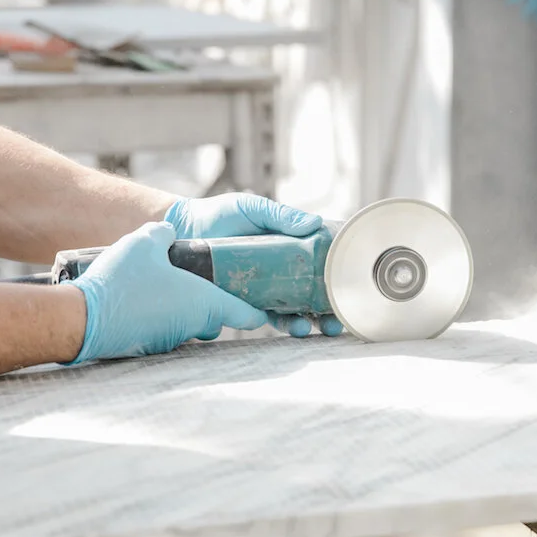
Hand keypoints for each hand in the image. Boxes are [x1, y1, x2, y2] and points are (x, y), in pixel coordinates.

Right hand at [62, 221, 269, 363]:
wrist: (82, 318)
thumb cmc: (121, 281)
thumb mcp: (146, 242)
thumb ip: (164, 233)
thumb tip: (170, 231)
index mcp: (206, 303)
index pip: (248, 315)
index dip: (258, 307)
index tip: (263, 300)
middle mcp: (194, 326)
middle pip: (218, 316)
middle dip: (214, 301)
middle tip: (203, 279)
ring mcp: (172, 340)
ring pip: (190, 324)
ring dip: (185, 309)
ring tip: (166, 286)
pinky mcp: (150, 347)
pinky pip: (166, 330)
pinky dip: (162, 318)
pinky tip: (144, 300)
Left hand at [164, 193, 344, 337]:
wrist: (185, 228)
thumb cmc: (220, 214)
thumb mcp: (254, 208)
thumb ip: (282, 215)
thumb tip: (315, 223)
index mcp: (290, 248)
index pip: (321, 265)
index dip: (338, 278)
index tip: (351, 289)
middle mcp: (281, 271)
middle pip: (313, 295)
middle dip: (328, 311)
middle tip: (337, 321)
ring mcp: (265, 288)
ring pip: (294, 311)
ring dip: (308, 322)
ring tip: (313, 328)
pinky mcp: (245, 301)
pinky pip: (268, 318)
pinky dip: (282, 324)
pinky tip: (291, 327)